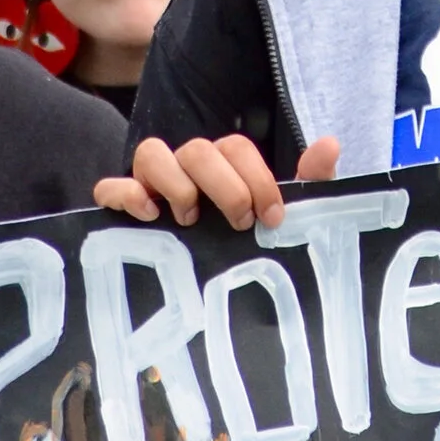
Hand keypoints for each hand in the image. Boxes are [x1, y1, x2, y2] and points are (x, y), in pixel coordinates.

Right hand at [95, 130, 339, 231]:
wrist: (208, 296)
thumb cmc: (246, 244)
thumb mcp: (279, 218)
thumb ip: (306, 183)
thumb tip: (330, 144)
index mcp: (225, 166)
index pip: (236, 147)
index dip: (256, 177)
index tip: (272, 216)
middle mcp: (187, 168)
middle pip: (197, 148)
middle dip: (224, 183)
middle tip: (240, 222)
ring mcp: (152, 184)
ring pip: (151, 153)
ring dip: (175, 182)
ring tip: (192, 219)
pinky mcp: (123, 208)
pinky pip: (109, 186)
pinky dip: (124, 193)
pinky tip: (149, 216)